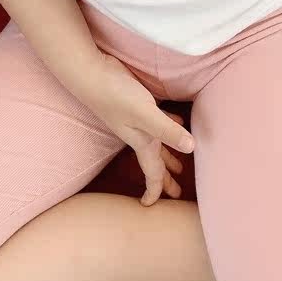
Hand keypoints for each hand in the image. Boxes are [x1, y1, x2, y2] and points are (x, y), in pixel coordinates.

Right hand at [76, 52, 192, 204]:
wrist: (90, 73)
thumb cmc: (115, 94)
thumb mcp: (145, 114)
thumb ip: (167, 130)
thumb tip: (191, 148)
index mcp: (142, 141)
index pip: (152, 172)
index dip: (155, 190)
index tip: (152, 207)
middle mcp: (140, 134)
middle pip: (156, 161)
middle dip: (166, 178)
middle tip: (176, 192)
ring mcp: (137, 120)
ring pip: (157, 143)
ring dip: (168, 155)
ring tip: (180, 164)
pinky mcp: (137, 103)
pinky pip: (158, 120)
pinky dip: (168, 126)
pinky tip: (178, 122)